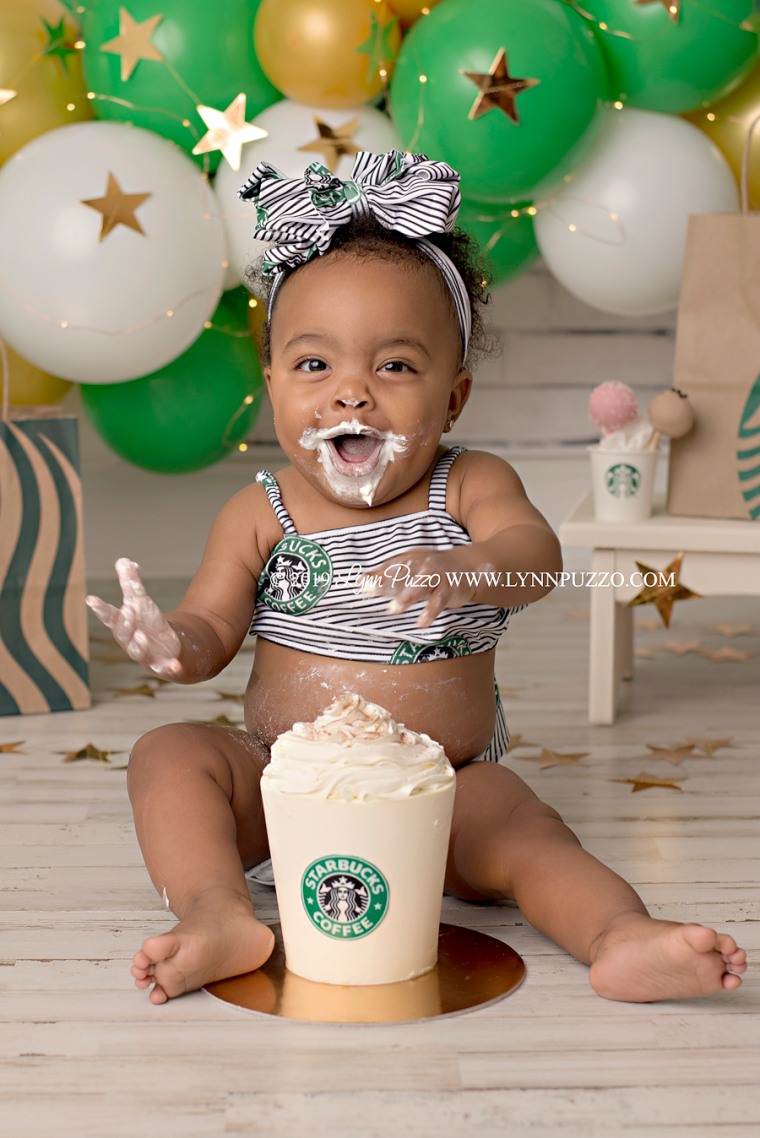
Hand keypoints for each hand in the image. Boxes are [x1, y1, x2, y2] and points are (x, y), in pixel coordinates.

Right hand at [86, 558, 181, 678]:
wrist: (169, 651)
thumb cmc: (148, 625)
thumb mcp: (141, 603)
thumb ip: (132, 584)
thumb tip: (123, 559)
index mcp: (126, 626)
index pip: (110, 616)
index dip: (101, 608)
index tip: (90, 598)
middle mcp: (132, 642)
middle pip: (124, 635)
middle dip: (125, 624)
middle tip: (127, 611)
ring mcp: (148, 656)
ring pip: (140, 653)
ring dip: (140, 645)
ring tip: (142, 636)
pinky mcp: (165, 666)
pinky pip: (166, 669)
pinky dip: (169, 668)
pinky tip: (173, 665)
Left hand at [358, 549, 495, 628]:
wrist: (467, 566)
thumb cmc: (431, 569)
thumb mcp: (409, 567)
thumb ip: (385, 575)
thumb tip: (359, 582)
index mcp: (410, 560)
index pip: (390, 567)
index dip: (376, 576)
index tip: (361, 586)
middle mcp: (422, 565)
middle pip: (403, 573)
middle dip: (388, 582)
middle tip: (372, 592)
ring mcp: (436, 576)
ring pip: (421, 585)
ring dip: (408, 596)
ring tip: (395, 608)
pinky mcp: (449, 589)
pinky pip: (439, 600)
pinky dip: (431, 611)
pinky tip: (422, 622)